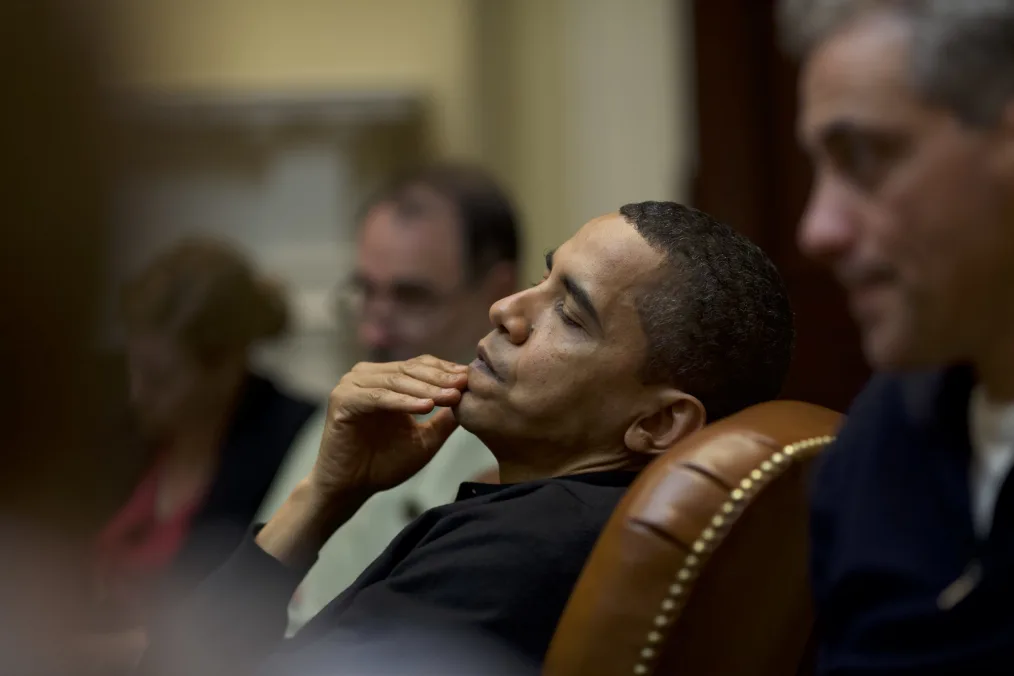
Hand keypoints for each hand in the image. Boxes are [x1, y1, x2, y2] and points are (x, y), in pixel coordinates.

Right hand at [308, 355, 467, 497]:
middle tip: (464, 384)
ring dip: (425, 389)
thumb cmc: (384, 464)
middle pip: (410, 369)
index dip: (446, 371)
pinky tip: (425, 407)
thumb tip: (472, 401)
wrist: (350, 488)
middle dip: (440, 378)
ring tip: (451, 396)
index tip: (471, 379)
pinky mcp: (343, 399)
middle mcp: (367, 376)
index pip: (420, 365)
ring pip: (396, 381)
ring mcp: (352, 385)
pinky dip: (403, 402)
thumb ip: (444, 420)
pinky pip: (379, 397)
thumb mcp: (424, 439)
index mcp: (385, 379)